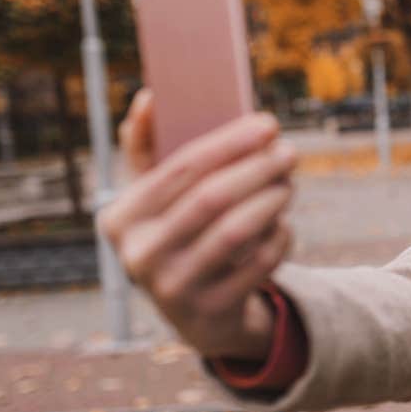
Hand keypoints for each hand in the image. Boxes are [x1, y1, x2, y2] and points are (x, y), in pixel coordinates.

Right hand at [97, 89, 297, 358]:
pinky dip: (278, 236)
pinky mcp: (211, 311)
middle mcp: (139, 255)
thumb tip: (149, 97)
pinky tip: (283, 223)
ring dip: (272, 199)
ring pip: (237, 231)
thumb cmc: (179, 234)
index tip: (268, 123)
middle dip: (258, 168)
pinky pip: (258, 262)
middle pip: (212, 198)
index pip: (180, 168)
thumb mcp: (156, 200)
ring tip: (288, 183)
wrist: (197, 313)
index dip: (229, 142)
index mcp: (121, 218)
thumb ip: (148, 150)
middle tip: (289, 151)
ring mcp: (173, 288)